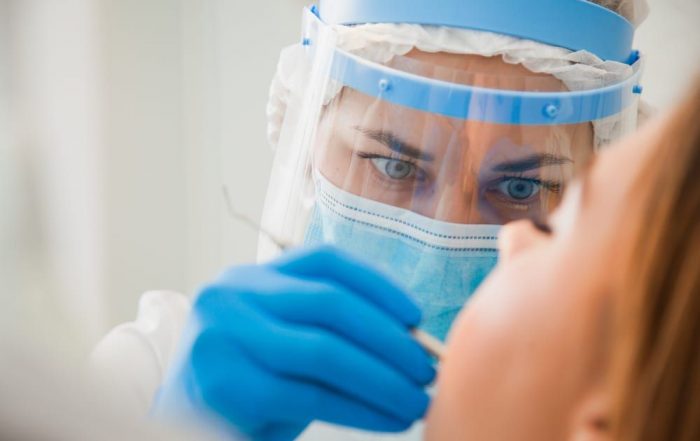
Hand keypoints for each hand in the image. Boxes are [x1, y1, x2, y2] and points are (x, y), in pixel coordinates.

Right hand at [154, 245, 434, 440]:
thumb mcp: (286, 337)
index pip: (326, 261)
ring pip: (324, 350)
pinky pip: (310, 395)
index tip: (417, 316)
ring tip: (417, 400)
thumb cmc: (251, 377)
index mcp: (253, 275)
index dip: (379, 284)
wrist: (188, 420)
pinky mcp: (226, 385)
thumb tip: (410, 338)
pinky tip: (388, 419)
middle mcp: (234, 293)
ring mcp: (224, 336)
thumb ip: (331, 326)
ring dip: (383, 379)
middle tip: (426, 369)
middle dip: (389, 339)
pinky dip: (360, 409)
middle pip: (330, 303)